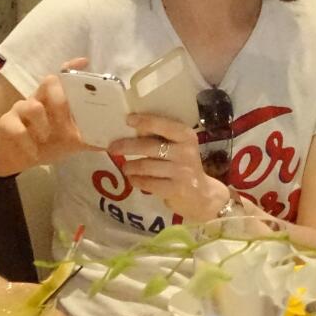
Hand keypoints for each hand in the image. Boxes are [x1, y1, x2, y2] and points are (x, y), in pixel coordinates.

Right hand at [0, 58, 92, 175]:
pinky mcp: (7, 123)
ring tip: (46, 140)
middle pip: (49, 83)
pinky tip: (33, 152)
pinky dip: (28, 143)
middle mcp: (38, 98)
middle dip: (60, 102)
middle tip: (65, 123)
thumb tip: (116, 142)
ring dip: (43, 126)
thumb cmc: (46, 144)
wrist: (17, 159)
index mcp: (54, 100)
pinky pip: (18, 129)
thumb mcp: (71, 142)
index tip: (84, 62)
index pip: (62, 77)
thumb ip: (90, 139)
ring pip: (33, 106)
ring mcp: (21, 109)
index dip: (71, 67)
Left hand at [109, 113, 226, 221]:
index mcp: (186, 137)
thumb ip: (162, 139)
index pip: (164, 125)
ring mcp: (181, 172)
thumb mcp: (180, 148)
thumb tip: (134, 129)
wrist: (203, 195)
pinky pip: (148, 183)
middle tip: (112, 148)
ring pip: (146, 166)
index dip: (145, 121)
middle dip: (127, 146)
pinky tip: (133, 179)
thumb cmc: (185, 166)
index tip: (128, 120)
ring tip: (125, 167)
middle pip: (149, 146)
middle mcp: (185, 152)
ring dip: (130, 166)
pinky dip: (136, 180)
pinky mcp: (175, 189)